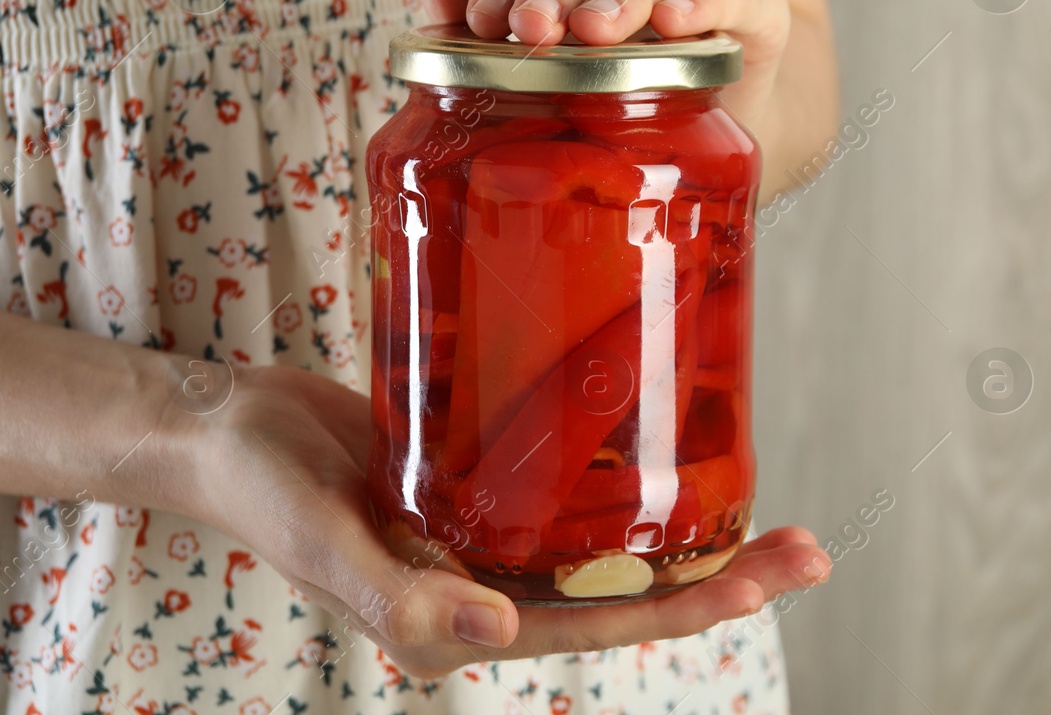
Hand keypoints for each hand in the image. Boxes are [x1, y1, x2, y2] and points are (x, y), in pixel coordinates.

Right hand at [185, 364, 829, 679]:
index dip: (691, 603)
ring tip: (769, 494)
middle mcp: (497, 580)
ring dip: (688, 519)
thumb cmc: (265, 493)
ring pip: (611, 532)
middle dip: (723, 569)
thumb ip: (405, 599)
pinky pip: (572, 480)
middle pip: (630, 582)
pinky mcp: (487, 476)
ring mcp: (497, 530)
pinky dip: (628, 467)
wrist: (229, 428)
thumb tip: (501, 632)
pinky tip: (673, 435)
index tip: (769, 576)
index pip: (604, 618)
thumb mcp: (327, 545)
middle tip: (810, 545)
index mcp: (468, 619)